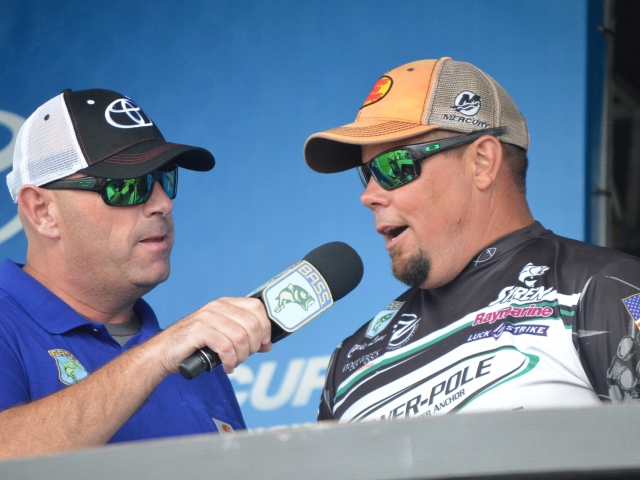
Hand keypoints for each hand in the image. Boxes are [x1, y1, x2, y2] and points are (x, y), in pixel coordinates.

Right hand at [153, 297, 271, 374]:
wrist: (164, 352)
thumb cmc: (195, 345)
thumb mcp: (223, 336)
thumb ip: (245, 336)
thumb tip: (267, 344)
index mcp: (226, 304)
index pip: (257, 308)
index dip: (265, 328)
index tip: (263, 344)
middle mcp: (218, 307)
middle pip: (252, 325)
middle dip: (253, 346)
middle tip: (244, 357)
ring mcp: (208, 317)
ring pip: (241, 337)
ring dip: (241, 356)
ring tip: (233, 363)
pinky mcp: (199, 331)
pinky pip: (226, 347)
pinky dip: (230, 361)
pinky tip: (226, 366)